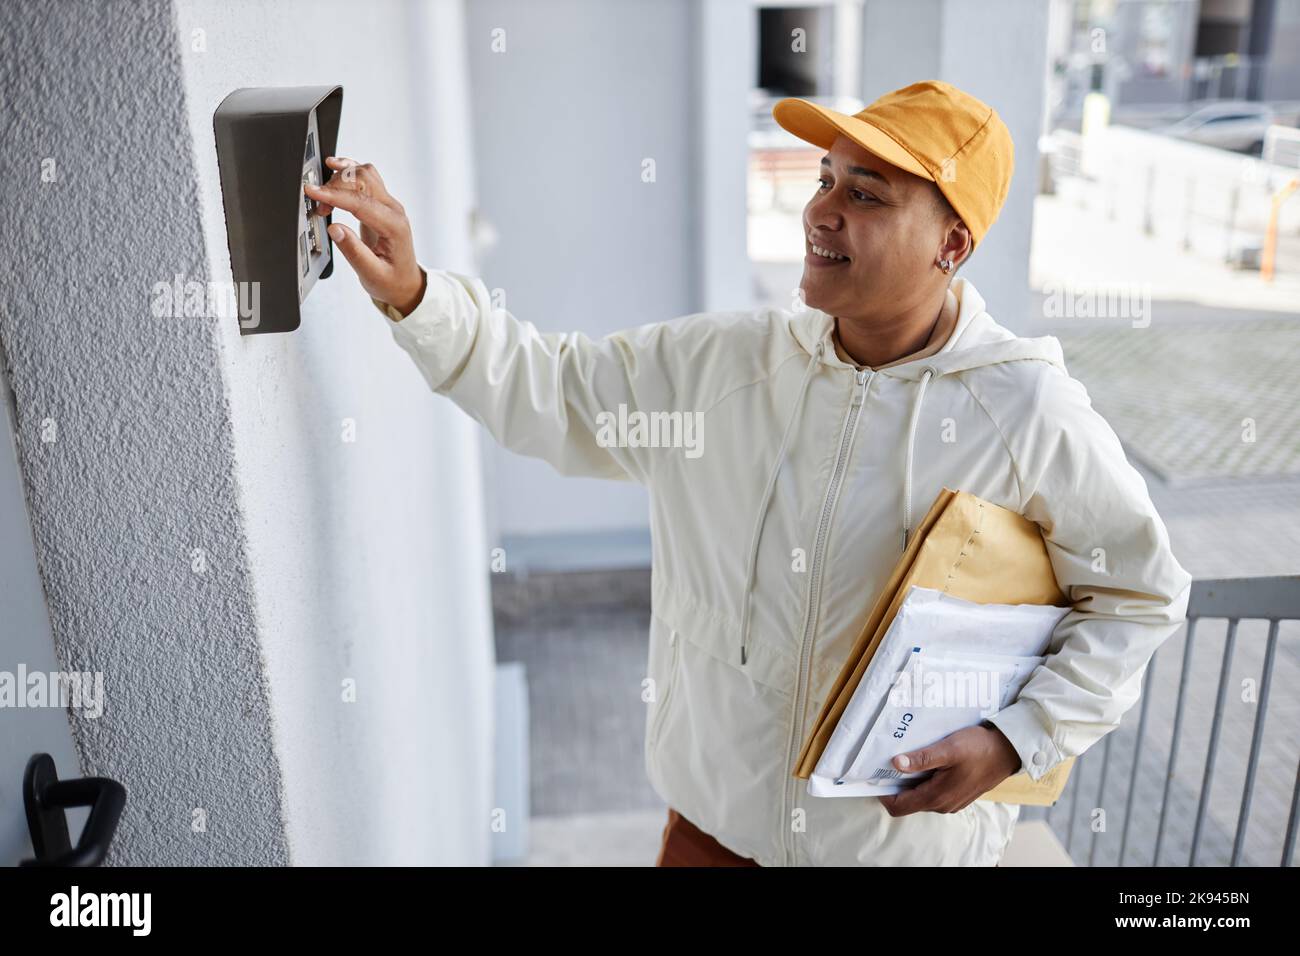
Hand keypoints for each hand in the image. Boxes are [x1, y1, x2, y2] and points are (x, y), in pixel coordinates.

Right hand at [303, 157, 426, 316]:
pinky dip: (349, 171)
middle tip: (318, 206)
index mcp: (394, 227)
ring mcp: (389, 204)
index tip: (313, 192)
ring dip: (341, 178)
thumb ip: (354, 251)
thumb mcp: (371, 274)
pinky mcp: (381, 203)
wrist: (405, 283)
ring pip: (365, 174)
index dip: (334, 195)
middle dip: (335, 187)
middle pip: (364, 181)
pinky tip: (335, 168)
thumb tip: (334, 228)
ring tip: (324, 196)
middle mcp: (394, 210)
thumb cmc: (392, 281)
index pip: (361, 203)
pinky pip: (366, 178)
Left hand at [876, 723, 1020, 816]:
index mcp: (937, 796)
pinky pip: (933, 792)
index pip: (898, 806)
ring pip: (920, 796)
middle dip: (895, 784)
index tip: (873, 774)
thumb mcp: (948, 749)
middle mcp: (942, 805)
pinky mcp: (957, 795)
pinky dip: (924, 780)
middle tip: (888, 760)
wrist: (1009, 751)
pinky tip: (926, 762)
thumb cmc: (980, 748)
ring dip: (911, 781)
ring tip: (906, 757)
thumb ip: (921, 758)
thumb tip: (895, 763)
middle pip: (907, 801)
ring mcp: (951, 802)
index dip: (882, 792)